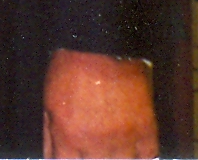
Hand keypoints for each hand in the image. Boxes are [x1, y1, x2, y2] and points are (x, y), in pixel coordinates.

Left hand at [43, 48, 158, 157]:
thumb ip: (50, 135)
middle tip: (93, 152)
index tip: (73, 158)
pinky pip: (148, 158)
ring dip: (117, 159)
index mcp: (69, 138)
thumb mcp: (49, 102)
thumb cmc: (71, 71)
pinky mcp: (145, 131)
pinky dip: (141, 158)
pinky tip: (133, 152)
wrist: (102, 49)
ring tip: (112, 151)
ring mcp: (123, 141)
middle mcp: (96, 145)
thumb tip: (51, 156)